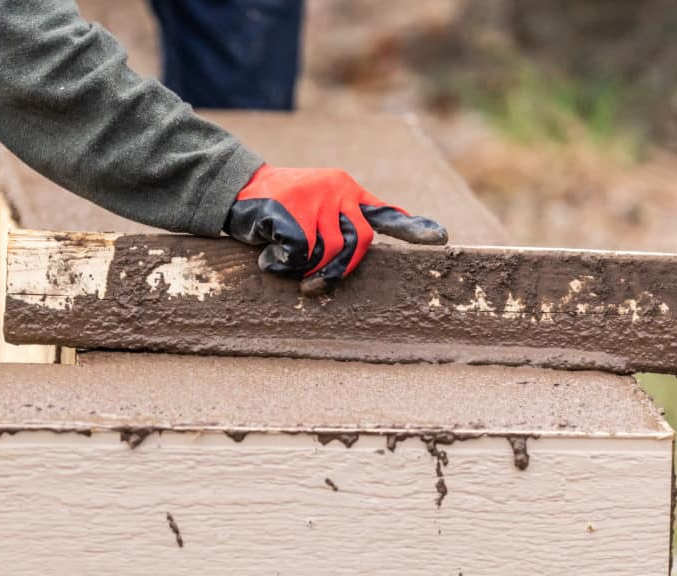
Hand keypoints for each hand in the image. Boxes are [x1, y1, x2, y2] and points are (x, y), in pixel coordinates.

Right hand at [224, 165, 447, 292]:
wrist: (235, 187)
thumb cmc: (278, 207)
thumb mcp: (315, 207)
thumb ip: (340, 223)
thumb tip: (355, 253)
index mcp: (347, 189)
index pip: (385, 214)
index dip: (413, 229)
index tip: (441, 239)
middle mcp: (338, 189)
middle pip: (359, 244)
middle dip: (338, 271)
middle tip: (312, 286)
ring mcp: (316, 197)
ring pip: (328, 252)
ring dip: (306, 269)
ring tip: (284, 263)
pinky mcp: (292, 209)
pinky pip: (300, 253)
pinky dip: (282, 264)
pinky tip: (268, 255)